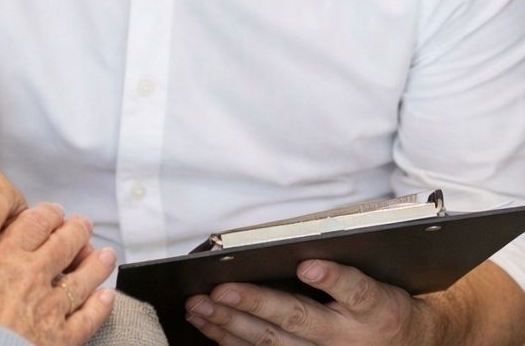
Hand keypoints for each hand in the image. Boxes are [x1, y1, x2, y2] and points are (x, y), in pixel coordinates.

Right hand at [0, 203, 116, 344]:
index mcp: (3, 255)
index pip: (32, 224)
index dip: (47, 214)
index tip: (54, 211)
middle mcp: (31, 274)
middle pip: (63, 244)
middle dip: (76, 231)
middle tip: (83, 223)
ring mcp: (49, 306)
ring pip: (81, 278)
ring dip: (96, 264)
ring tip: (106, 255)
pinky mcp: (61, 339)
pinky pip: (88, 319)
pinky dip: (100, 306)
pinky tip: (107, 298)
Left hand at [184, 259, 441, 343]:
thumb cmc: (385, 305)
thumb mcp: (380, 281)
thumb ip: (342, 267)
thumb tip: (298, 246)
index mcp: (372, 307)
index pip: (356, 290)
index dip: (332, 279)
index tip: (310, 267)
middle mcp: (348, 336)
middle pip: (299, 318)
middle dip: (256, 305)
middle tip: (220, 290)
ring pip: (274, 343)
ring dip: (231, 324)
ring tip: (198, 306)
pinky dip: (233, 341)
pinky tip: (208, 327)